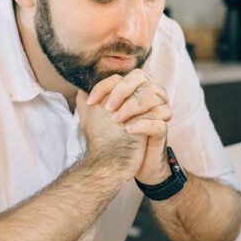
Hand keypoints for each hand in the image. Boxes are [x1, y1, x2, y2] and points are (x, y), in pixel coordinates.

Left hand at [85, 69, 172, 184]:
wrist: (123, 164)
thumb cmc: (112, 137)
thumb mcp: (98, 118)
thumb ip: (89, 103)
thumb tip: (79, 89)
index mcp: (133, 89)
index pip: (120, 77)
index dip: (104, 86)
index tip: (90, 102)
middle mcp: (148, 95)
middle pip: (141, 78)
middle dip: (122, 90)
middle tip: (107, 108)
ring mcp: (158, 111)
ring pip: (152, 97)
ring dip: (131, 107)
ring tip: (116, 121)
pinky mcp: (161, 130)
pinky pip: (158, 122)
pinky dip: (143, 124)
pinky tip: (128, 130)